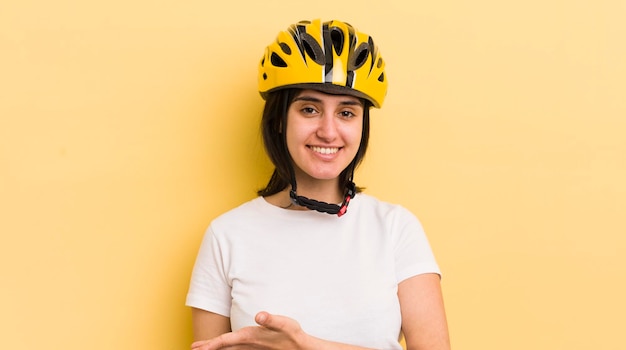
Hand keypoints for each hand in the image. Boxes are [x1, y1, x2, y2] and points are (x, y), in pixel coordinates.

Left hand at [191, 311, 307, 349]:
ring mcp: (252, 348)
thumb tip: (260, 315)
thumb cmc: (292, 334)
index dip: (211, 344)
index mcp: (250, 337)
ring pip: (230, 349)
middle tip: (194, 348)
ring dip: (217, 348)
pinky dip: (229, 349)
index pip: (225, 341)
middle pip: (224, 347)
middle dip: (209, 347)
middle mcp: (249, 344)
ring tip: (205, 348)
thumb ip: (271, 319)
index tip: (197, 347)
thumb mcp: (283, 323)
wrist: (301, 348)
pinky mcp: (257, 348)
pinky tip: (228, 348)